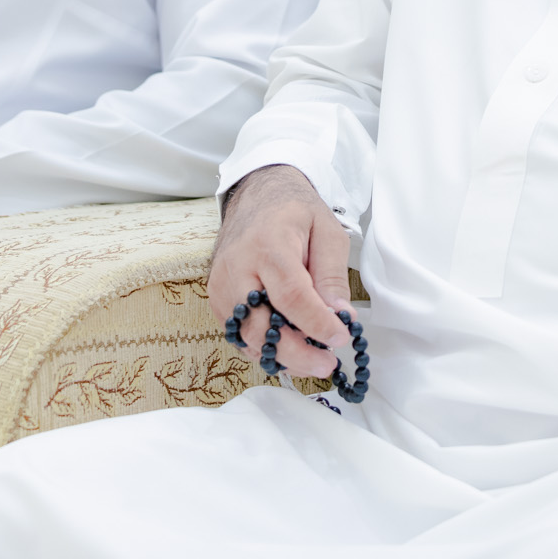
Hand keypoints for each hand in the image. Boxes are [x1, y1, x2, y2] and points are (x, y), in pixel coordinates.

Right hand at [208, 165, 350, 377]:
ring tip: (313, 356)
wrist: (256, 195)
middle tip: (327, 363)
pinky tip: (289, 343)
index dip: (317, 324)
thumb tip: (339, 315)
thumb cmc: (294, 211)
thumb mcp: (327, 231)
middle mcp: (237, 268)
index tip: (341, 337)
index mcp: (268, 245)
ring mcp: (221, 285)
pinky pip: (239, 334)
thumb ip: (332, 274)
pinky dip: (264, 346)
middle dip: (297, 353)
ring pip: (247, 337)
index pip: (291, 297)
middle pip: (261, 326)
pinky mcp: (216, 298)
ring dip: (282, 354)